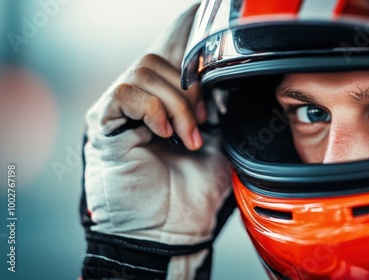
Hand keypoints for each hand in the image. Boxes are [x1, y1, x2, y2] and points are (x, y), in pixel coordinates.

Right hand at [83, 2, 230, 257]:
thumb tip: (218, 75)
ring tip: (187, 138)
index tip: (202, 8)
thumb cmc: (193, 192)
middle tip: (203, 122)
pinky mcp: (105, 121)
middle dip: (191, 87)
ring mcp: (122, 110)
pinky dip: (153, 108)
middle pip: (162, 60)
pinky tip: (163, 133)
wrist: (171, 229)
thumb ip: (215, 105)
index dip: (184, 29)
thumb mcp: (218, 140)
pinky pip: (127, 91)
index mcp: (169, 101)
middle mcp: (144, 101)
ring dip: (177, 104)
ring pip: (146, 71)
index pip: (172, 53)